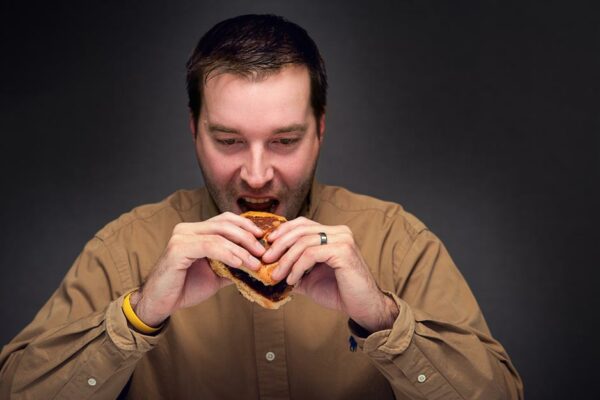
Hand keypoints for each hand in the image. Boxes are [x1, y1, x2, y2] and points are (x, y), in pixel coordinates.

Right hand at [130, 212, 264, 326]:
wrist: (160, 303)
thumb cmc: (185, 287)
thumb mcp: (216, 275)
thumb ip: (234, 265)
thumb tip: (259, 264)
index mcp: (195, 231)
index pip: (225, 220)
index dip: (246, 225)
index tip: (263, 237)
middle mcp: (187, 229)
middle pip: (224, 223)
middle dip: (247, 236)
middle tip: (263, 251)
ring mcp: (181, 237)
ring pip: (219, 235)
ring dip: (241, 249)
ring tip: (256, 262)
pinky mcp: (177, 249)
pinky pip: (209, 247)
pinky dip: (228, 254)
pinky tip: (240, 263)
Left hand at [262, 217, 398, 332]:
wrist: (363, 307)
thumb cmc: (338, 292)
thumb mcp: (309, 278)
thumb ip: (293, 268)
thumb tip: (268, 266)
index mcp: (333, 233)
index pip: (303, 223)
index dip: (283, 231)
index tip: (267, 245)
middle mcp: (339, 232)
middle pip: (301, 229)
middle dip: (279, 244)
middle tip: (266, 260)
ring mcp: (343, 239)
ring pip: (304, 242)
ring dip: (286, 260)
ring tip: (276, 276)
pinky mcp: (343, 251)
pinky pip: (311, 254)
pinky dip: (297, 267)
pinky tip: (292, 280)